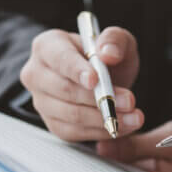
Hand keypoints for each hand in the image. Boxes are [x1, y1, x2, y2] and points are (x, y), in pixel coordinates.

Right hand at [19, 27, 143, 140]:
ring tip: (134, 116)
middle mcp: (37, 74)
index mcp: (47, 46)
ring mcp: (42, 102)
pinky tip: (123, 126)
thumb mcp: (116, 40)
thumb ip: (114, 39)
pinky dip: (101, 131)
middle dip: (100, 98)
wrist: (103, 79)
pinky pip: (75, 132)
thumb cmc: (105, 56)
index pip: (60, 59)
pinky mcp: (53, 124)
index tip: (95, 80)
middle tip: (129, 101)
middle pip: (65, 90)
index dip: (77, 70)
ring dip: (105, 118)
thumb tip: (108, 53)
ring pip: (72, 115)